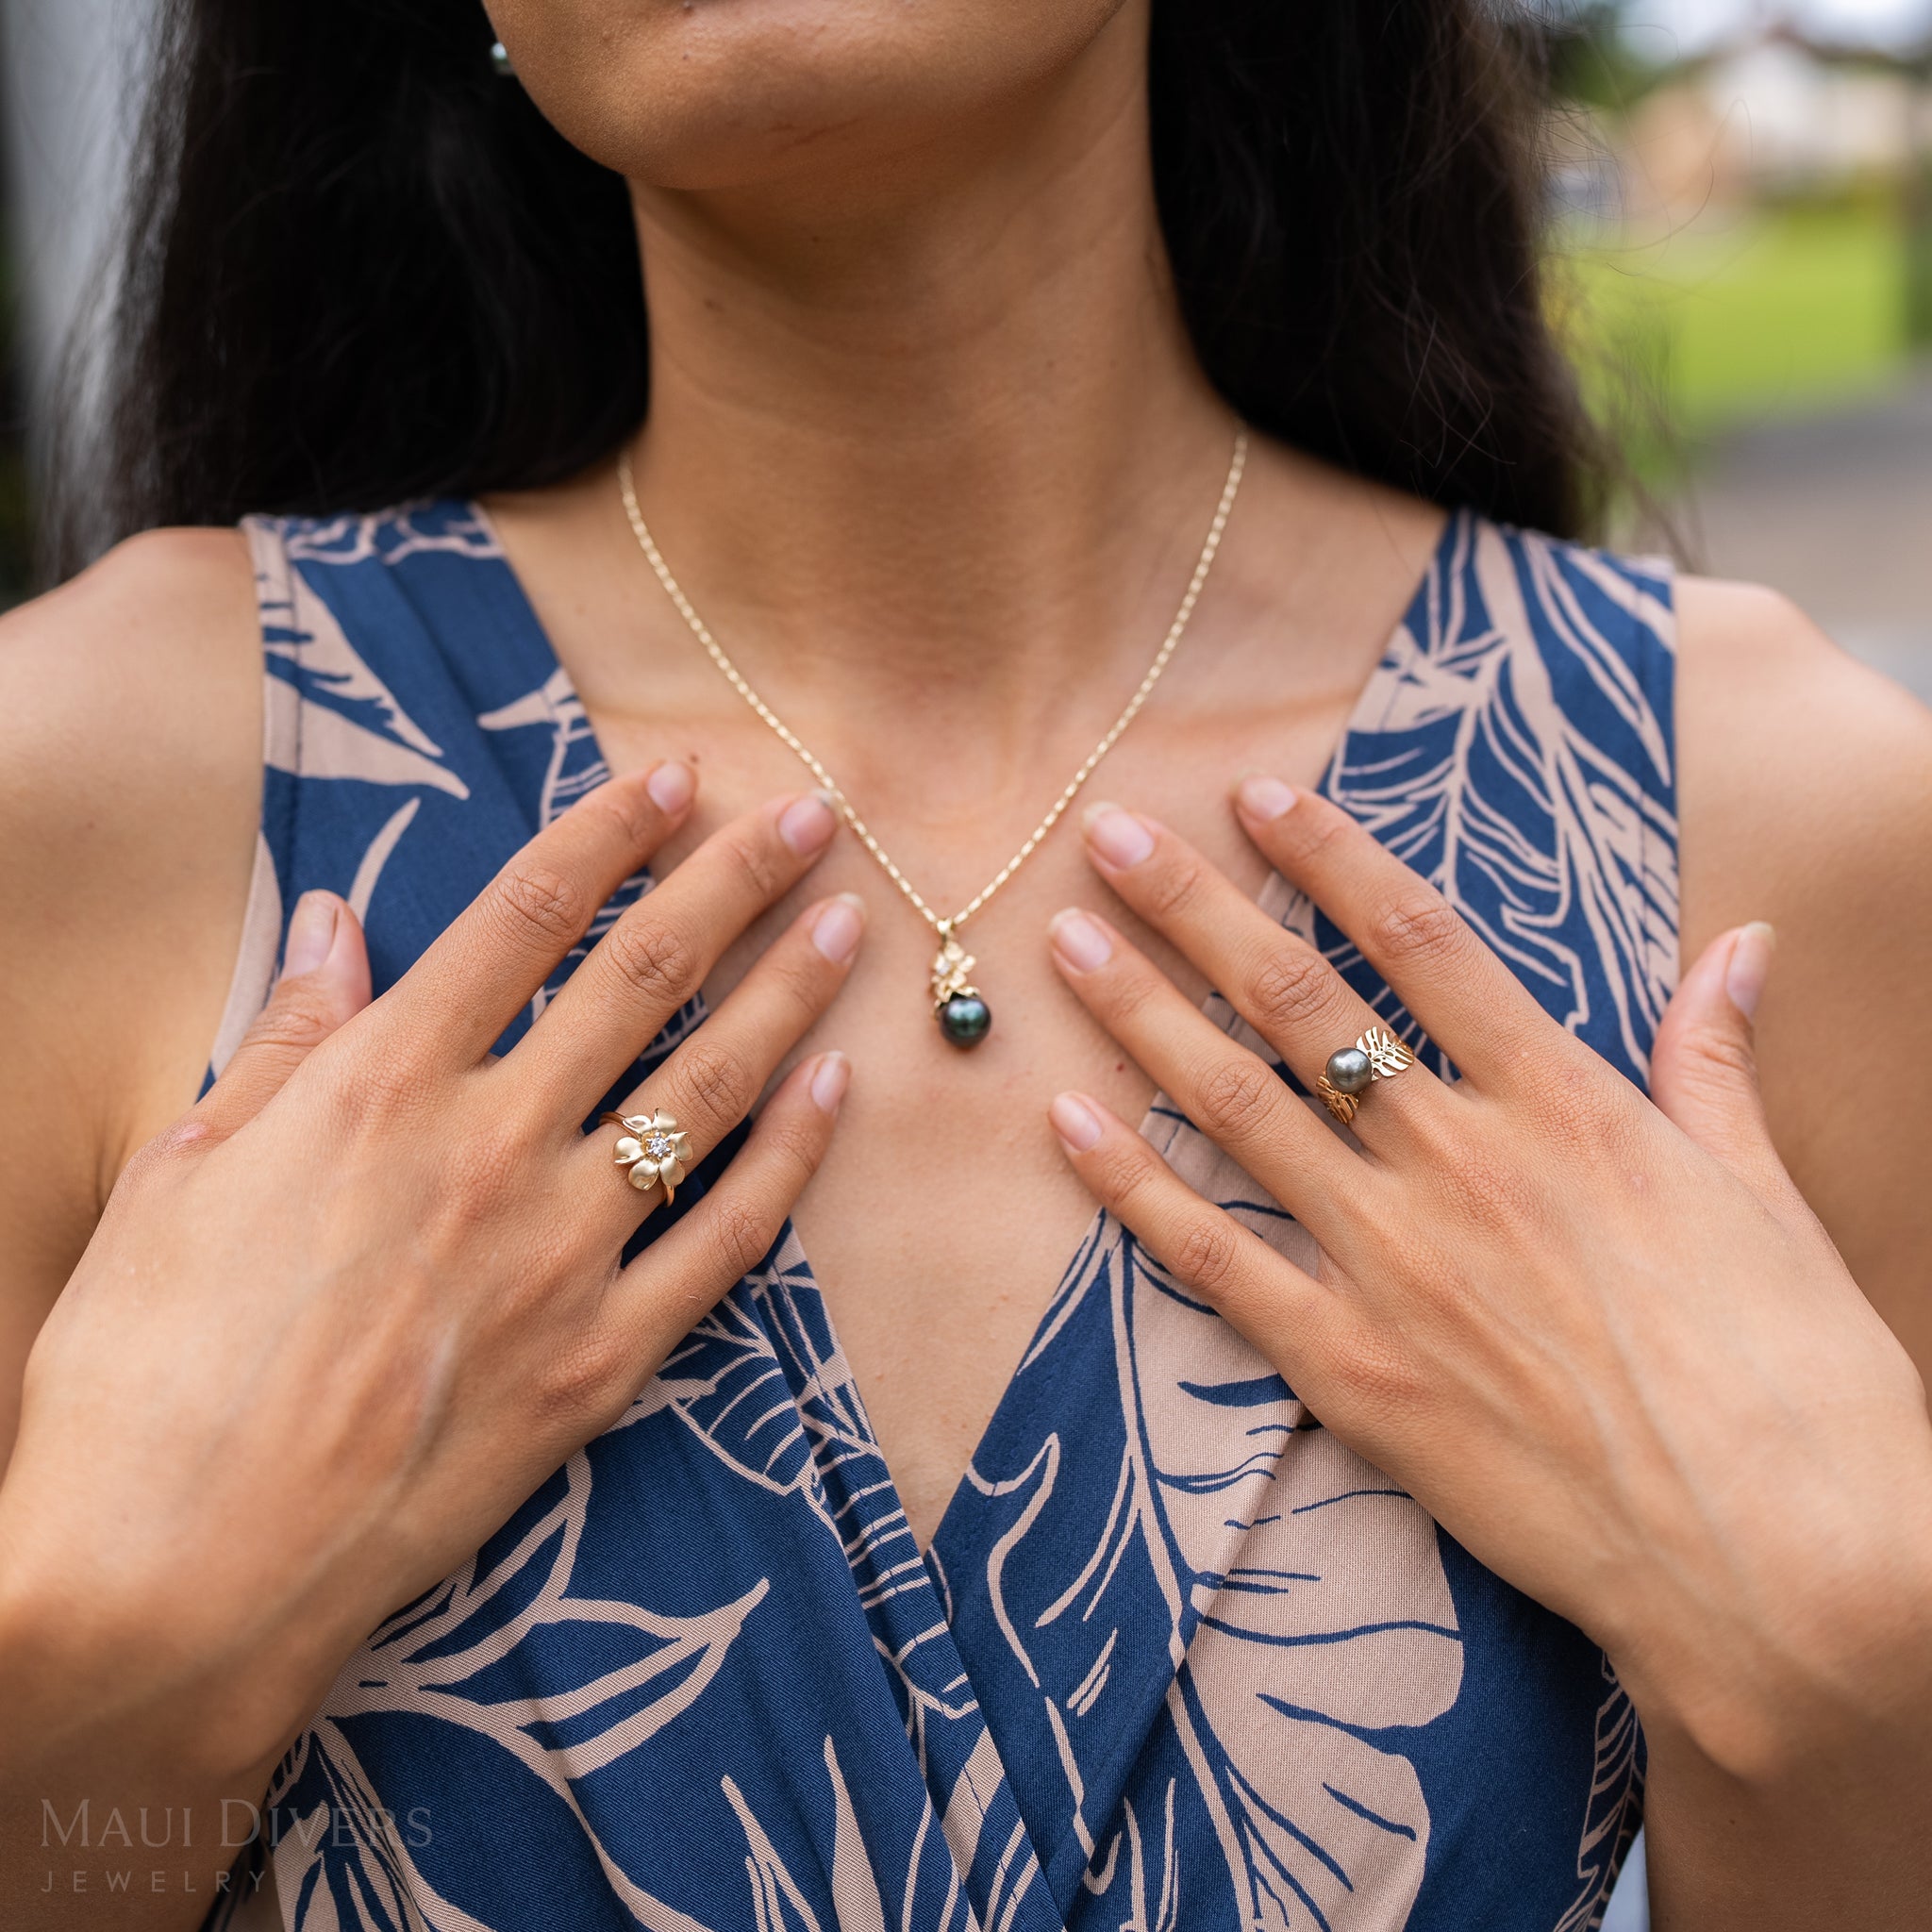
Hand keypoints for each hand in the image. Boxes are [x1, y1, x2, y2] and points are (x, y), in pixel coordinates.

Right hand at [0, 766, 861, 1800]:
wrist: (172, 1578)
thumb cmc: (142, 1373)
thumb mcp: (180, 1173)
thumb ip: (284, 1039)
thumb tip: (333, 920)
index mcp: (378, 1088)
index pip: (521, 918)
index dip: (608, 833)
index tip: (674, 778)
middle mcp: (487, 1151)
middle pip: (641, 980)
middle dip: (734, 882)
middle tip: (811, 812)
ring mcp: (557, 1259)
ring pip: (705, 1092)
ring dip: (788, 995)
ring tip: (849, 922)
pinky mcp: (600, 1363)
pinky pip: (725, 1242)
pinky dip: (789, 1160)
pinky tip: (835, 1093)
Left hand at [1043, 780, 1931, 1793]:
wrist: (1784, 1565)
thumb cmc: (1795, 1380)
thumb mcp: (1764, 1195)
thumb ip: (1715, 1059)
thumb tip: (1737, 941)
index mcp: (1567, 1106)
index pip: (1422, 941)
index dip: (1331, 856)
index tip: (1256, 794)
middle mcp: (1463, 1163)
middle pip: (1299, 1005)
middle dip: (1194, 908)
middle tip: (1106, 835)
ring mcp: (1395, 1266)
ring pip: (1236, 1108)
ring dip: (1139, 1015)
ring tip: (1064, 943)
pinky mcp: (1351, 1370)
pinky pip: (1214, 1259)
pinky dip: (1131, 1185)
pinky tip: (1066, 1119)